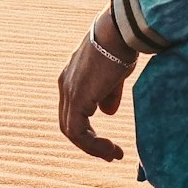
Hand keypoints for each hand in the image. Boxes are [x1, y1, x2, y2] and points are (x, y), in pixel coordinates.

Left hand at [58, 9, 136, 160]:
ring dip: (92, 147)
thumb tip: (107, 112)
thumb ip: (109, 93)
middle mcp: (65, 85)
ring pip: (71, 130)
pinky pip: (77, 132)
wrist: (120, 32)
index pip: (74, 110)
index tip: (107, 142)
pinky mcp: (76, 99)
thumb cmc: (122, 46)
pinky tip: (110, 149)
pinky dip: (92, 144)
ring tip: (113, 154)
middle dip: (89, 142)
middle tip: (109, 154)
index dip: (88, 128)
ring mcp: (68, 91)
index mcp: (72, 76)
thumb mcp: (115, 73)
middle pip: (69, 123)